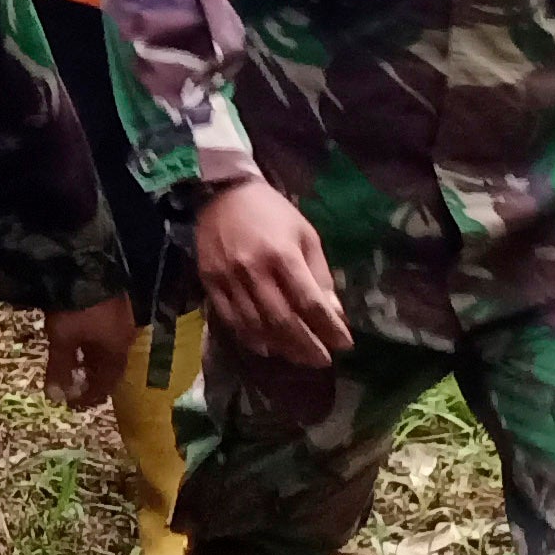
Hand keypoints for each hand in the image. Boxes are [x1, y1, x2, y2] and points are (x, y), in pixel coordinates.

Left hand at [41, 294, 136, 408]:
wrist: (82, 264)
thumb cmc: (74, 307)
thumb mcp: (62, 339)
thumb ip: (61, 368)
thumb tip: (57, 397)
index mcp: (117, 348)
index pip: (108, 381)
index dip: (92, 395)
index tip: (76, 403)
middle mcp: (124, 335)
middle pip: (110, 364)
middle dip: (92, 376)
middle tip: (75, 385)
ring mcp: (120, 316)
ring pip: (107, 346)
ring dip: (91, 358)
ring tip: (74, 364)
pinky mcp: (112, 301)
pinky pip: (104, 330)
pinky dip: (91, 341)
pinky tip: (78, 338)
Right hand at [194, 180, 350, 363]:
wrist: (222, 193)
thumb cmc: (272, 213)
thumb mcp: (306, 235)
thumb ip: (319, 274)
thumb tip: (334, 313)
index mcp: (283, 254)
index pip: (309, 302)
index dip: (329, 327)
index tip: (344, 344)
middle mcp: (254, 270)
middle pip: (283, 320)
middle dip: (306, 345)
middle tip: (322, 360)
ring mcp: (228, 278)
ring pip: (256, 324)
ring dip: (281, 346)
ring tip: (299, 357)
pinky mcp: (209, 282)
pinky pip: (229, 319)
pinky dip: (249, 337)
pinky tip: (266, 347)